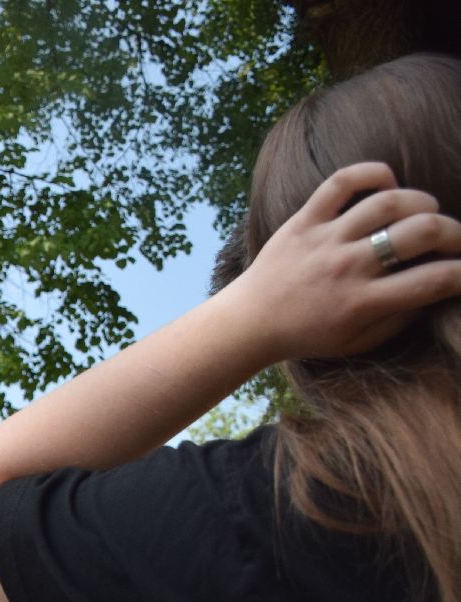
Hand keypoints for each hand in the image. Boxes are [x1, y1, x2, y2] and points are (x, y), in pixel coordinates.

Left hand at [231, 162, 460, 360]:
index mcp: (361, 303)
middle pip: (421, 232)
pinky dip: (373, 172)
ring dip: (422, 202)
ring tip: (426, 213)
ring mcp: (324, 239)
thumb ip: (400, 319)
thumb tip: (438, 288)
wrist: (249, 322)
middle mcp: (346, 267)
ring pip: (389, 202)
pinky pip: (342, 181)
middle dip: (455, 233)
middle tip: (456, 240)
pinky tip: (389, 184)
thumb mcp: (357, 341)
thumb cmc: (308, 334)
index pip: (433, 280)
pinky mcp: (304, 220)